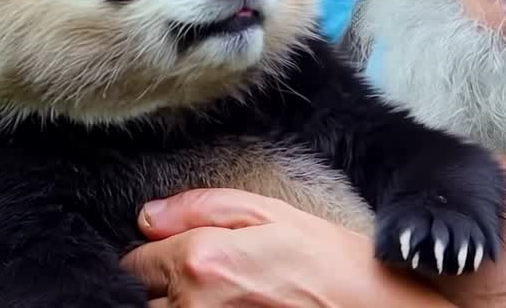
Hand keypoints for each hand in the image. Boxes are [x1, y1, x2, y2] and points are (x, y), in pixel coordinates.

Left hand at [120, 188, 456, 306]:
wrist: (370, 307)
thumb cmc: (327, 260)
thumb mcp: (270, 212)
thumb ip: (201, 207)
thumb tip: (148, 217)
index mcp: (202, 260)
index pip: (135, 263)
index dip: (154, 254)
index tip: (174, 252)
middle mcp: (194, 304)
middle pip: (143, 297)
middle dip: (162, 284)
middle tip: (204, 276)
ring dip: (177, 304)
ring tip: (220, 292)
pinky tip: (229, 305)